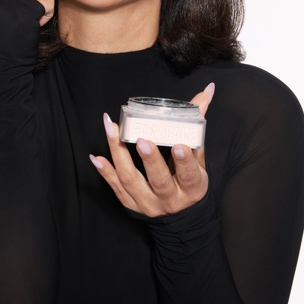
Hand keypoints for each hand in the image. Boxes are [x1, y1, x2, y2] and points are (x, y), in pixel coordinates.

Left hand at [90, 83, 214, 216]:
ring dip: (120, 155)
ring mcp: (148, 203)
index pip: (189, 175)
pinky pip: (115, 187)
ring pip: (131, 180)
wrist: (179, 213)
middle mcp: (170, 199)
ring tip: (112, 132)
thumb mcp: (198, 158)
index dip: (184, 161)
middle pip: (159, 180)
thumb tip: (207, 90)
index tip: (178, 145)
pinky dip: (105, 172)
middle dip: (150, 159)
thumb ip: (197, 125)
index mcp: (191, 188)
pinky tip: (96, 157)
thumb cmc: (189, 179)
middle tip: (141, 139)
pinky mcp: (131, 204)